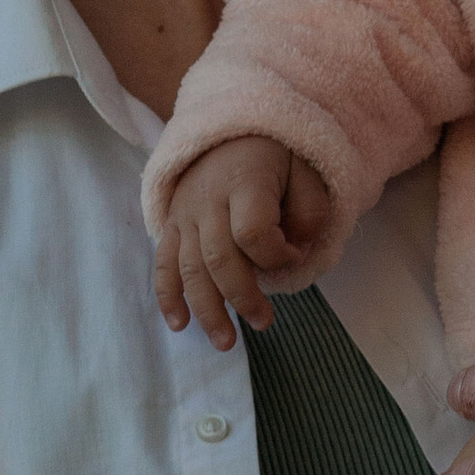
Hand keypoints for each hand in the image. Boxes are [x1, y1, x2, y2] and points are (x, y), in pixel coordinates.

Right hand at [153, 136, 333, 347]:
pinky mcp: (171, 226)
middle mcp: (207, 200)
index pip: (253, 230)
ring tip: (225, 342)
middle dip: (241, 297)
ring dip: (206, 310)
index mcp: (244, 181)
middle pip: (219, 258)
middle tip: (264, 324)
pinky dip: (168, 297)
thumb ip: (310, 211)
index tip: (296, 254)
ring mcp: (184, 215)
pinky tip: (179, 325)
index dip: (277, 253)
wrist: (229, 131)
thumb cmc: (274, 156)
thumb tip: (295, 251)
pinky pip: (164, 264)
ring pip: (189, 269)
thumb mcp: (306, 171)